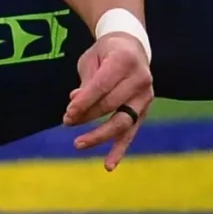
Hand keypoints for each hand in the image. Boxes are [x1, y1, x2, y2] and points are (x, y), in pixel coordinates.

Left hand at [63, 31, 152, 170]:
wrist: (131, 48)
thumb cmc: (106, 54)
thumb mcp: (92, 60)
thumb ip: (85, 83)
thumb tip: (74, 106)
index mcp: (125, 60)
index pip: (102, 86)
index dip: (84, 101)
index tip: (67, 113)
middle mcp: (140, 78)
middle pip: (110, 104)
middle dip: (86, 116)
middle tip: (66, 121)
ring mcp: (145, 96)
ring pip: (122, 122)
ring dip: (99, 135)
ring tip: (78, 144)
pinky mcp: (144, 111)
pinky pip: (131, 133)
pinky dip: (119, 149)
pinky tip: (108, 165)